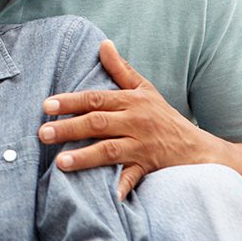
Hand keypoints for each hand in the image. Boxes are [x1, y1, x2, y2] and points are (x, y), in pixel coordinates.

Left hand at [38, 40, 214, 200]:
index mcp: (131, 101)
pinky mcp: (149, 167)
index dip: (71, 101)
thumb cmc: (164, 116)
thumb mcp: (145, 89)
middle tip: (43, 133)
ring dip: (85, 157)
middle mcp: (136, 122)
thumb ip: (121, 68)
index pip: (96, 98)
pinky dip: (121, 187)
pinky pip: (133, 178)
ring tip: (60, 162)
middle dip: (69, 128)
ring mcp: (142, 146)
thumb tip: (103, 43)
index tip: (47, 105)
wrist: (198, 149)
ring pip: (110, 151)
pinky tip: (107, 196)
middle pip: (98, 123)